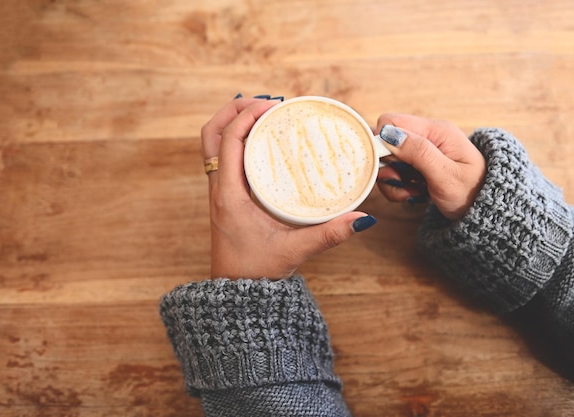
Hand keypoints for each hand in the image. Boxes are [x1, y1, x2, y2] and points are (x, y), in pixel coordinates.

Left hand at [202, 97, 376, 278]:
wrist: (237, 292)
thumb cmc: (257, 271)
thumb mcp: (295, 250)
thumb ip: (329, 234)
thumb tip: (362, 220)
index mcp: (229, 195)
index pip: (228, 142)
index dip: (246, 116)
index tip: (272, 105)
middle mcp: (218, 189)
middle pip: (212, 134)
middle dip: (234, 111)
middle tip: (266, 102)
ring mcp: (219, 192)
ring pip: (213, 145)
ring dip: (233, 123)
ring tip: (262, 113)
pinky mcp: (225, 197)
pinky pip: (223, 157)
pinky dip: (237, 140)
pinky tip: (261, 141)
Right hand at [375, 114, 486, 219]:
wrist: (485, 209)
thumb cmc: (472, 192)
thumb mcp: (446, 175)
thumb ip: (418, 152)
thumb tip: (388, 134)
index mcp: (435, 130)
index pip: (390, 122)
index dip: (382, 143)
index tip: (392, 168)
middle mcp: (426, 135)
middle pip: (385, 141)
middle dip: (388, 167)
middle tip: (404, 183)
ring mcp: (422, 150)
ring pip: (388, 160)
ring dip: (393, 180)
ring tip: (412, 192)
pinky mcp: (418, 164)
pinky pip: (395, 172)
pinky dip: (399, 186)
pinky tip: (414, 193)